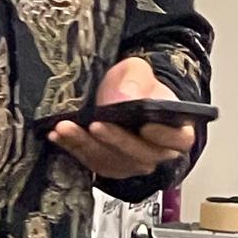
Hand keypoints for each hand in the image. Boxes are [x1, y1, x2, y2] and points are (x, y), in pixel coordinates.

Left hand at [49, 57, 193, 180]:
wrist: (119, 94)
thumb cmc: (135, 86)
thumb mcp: (137, 71)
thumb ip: (136, 80)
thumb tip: (126, 98)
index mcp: (176, 131)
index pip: (178, 140)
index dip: (163, 136)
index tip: (145, 125)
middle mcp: (157, 153)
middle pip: (141, 155)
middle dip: (115, 140)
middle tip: (96, 124)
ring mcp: (132, 163)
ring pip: (113, 162)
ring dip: (87, 146)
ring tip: (66, 128)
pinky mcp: (109, 166)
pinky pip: (91, 163)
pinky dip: (74, 149)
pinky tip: (59, 135)